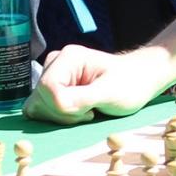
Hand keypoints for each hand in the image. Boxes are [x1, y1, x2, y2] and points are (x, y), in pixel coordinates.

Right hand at [24, 44, 171, 124]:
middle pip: (39, 99)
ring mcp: (52, 76)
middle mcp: (55, 63)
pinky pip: (40, 109)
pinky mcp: (52, 89)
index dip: (63, 107)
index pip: (47, 87)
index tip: (89, 110)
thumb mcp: (110, 92)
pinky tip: (78, 113)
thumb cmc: (129, 84)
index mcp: (68, 57)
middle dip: (63, 114)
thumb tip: (57, 104)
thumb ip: (83, 97)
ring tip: (86, 110)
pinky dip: (58, 118)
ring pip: (37, 106)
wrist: (137, 81)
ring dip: (61, 117)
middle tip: (91, 111)